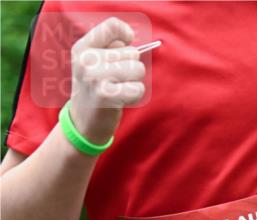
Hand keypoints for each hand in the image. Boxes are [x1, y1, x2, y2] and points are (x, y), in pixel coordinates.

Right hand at [69, 18, 146, 144]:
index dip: (126, 34)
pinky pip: (138, 88)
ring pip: (137, 69)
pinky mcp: (105, 94)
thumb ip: (110, 47)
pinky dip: (135, 95)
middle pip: (132, 52)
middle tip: (116, 79)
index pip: (112, 26)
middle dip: (132, 67)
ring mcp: (94, 76)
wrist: (83, 121)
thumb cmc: (96, 88)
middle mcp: (85, 59)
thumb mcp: (94, 62)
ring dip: (135, 81)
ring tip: (119, 88)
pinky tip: (122, 99)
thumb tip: (130, 38)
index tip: (127, 44)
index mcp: (83, 47)